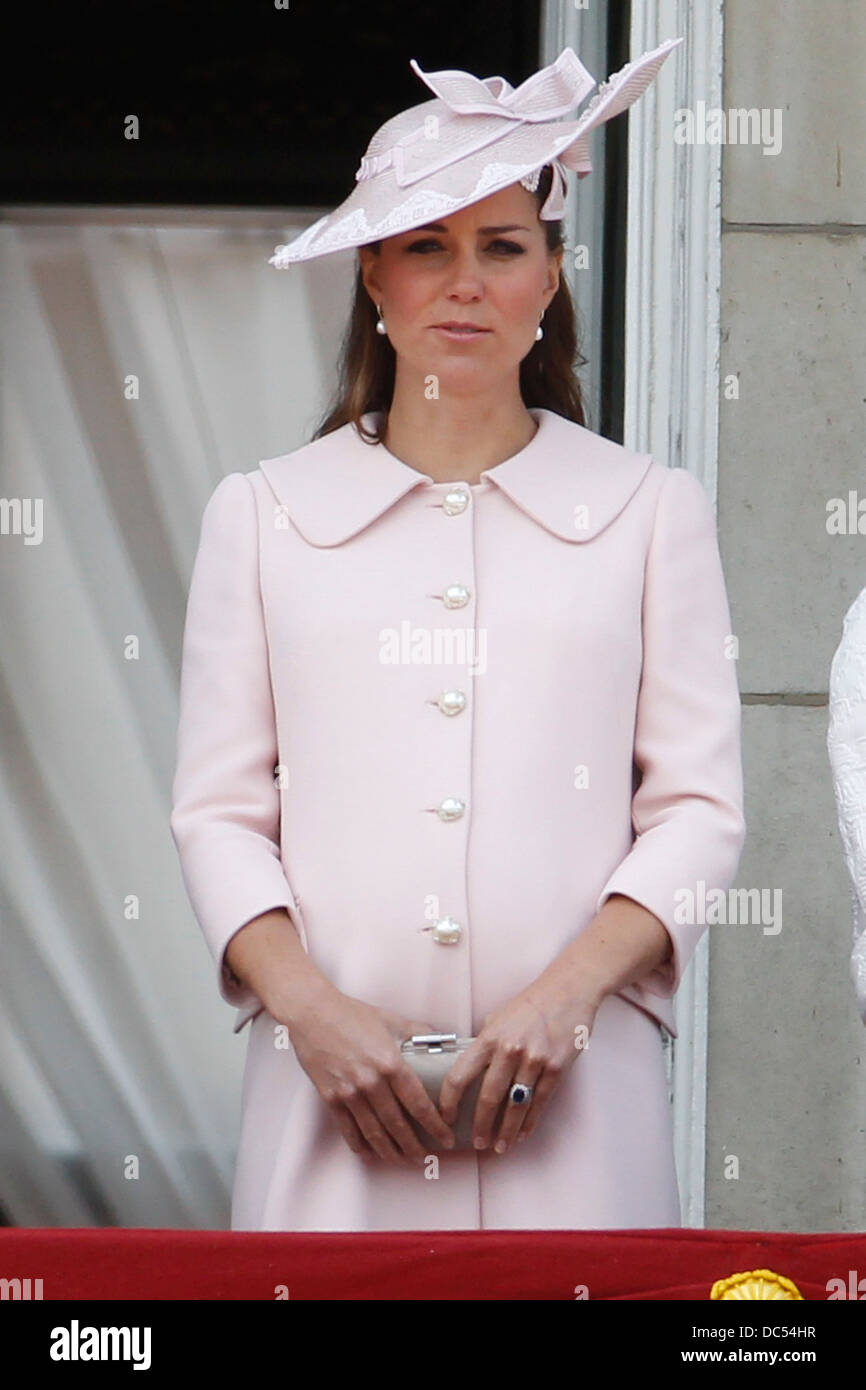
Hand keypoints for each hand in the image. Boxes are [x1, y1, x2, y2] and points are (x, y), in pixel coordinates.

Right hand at [281, 982, 455, 1164]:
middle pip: (397, 1125)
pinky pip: (348, 1129)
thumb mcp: (391, 1019)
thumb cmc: (352, 1013)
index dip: (435, 1126)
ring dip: (390, 1151)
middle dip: (414, 1146)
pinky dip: (359, 1145)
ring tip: (401, 1160)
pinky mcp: (330, 1097)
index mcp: (390, 1063)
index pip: (419, 1104)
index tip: (445, 1139)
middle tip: (425, 1158)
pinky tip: (369, 1153)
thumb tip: (441, 1039)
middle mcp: (371, 1082)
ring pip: (374, 1132)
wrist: (312, 1012)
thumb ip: (417, 1032)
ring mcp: (349, 1092)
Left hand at [438, 980, 597, 1154]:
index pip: (459, 1075)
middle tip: (477, 1143)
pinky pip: (540, 1102)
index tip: (446, 1118)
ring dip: (506, 1131)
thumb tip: (469, 1070)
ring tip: (500, 1146)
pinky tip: (522, 1134)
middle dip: (480, 1126)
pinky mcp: (556, 1067)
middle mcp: (509, 1050)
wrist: (567, 991)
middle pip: (488, 1097)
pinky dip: (530, 1123)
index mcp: (488, 1037)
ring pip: (515, 1106)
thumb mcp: (497, 1019)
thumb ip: (483, 1045)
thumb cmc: (529, 1005)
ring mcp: (534, 1060)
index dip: (449, 1102)